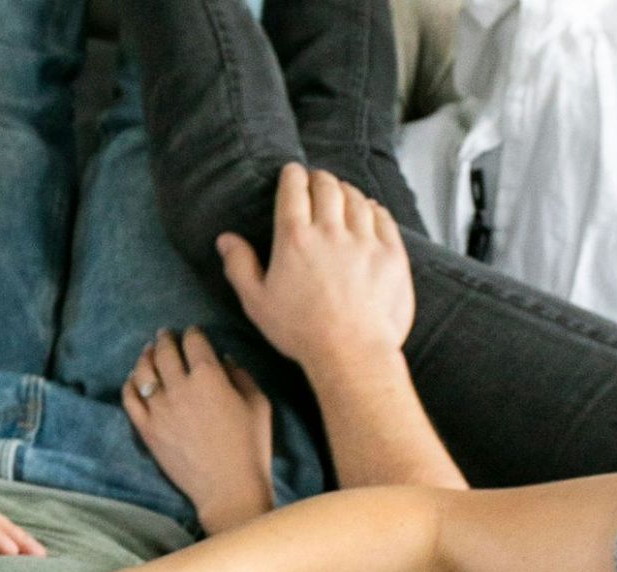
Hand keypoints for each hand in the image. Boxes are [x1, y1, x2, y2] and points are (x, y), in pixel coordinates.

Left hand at [123, 328, 275, 534]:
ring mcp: (158, 408)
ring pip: (143, 371)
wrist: (228, 488)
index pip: (194, 342)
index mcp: (209, 376)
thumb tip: (225, 359)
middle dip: (166, 339)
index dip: (193, 333)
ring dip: (146, 356)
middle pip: (165, 352)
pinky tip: (133, 379)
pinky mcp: (146, 428)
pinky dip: (130, 383)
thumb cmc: (250, 446)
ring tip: (149, 351)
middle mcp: (179, 386)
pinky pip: (130, 398)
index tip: (193, 332)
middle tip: (165, 334)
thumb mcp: (258, 404)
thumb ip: (242, 376)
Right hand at [217, 163, 413, 372]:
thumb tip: (225, 239)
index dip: (292, 175)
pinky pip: (383, 218)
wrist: (352, 353)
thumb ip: (240, 266)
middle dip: (320, 178)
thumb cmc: (301, 332)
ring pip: (356, 198)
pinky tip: (370, 210)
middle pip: (327, 186)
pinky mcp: (391, 254)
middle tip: (317, 181)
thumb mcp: (257, 303)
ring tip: (342, 193)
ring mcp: (364, 241)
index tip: (292, 172)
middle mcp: (331, 231)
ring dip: (346, 191)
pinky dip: (374, 209)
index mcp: (294, 239)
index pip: (293, 190)